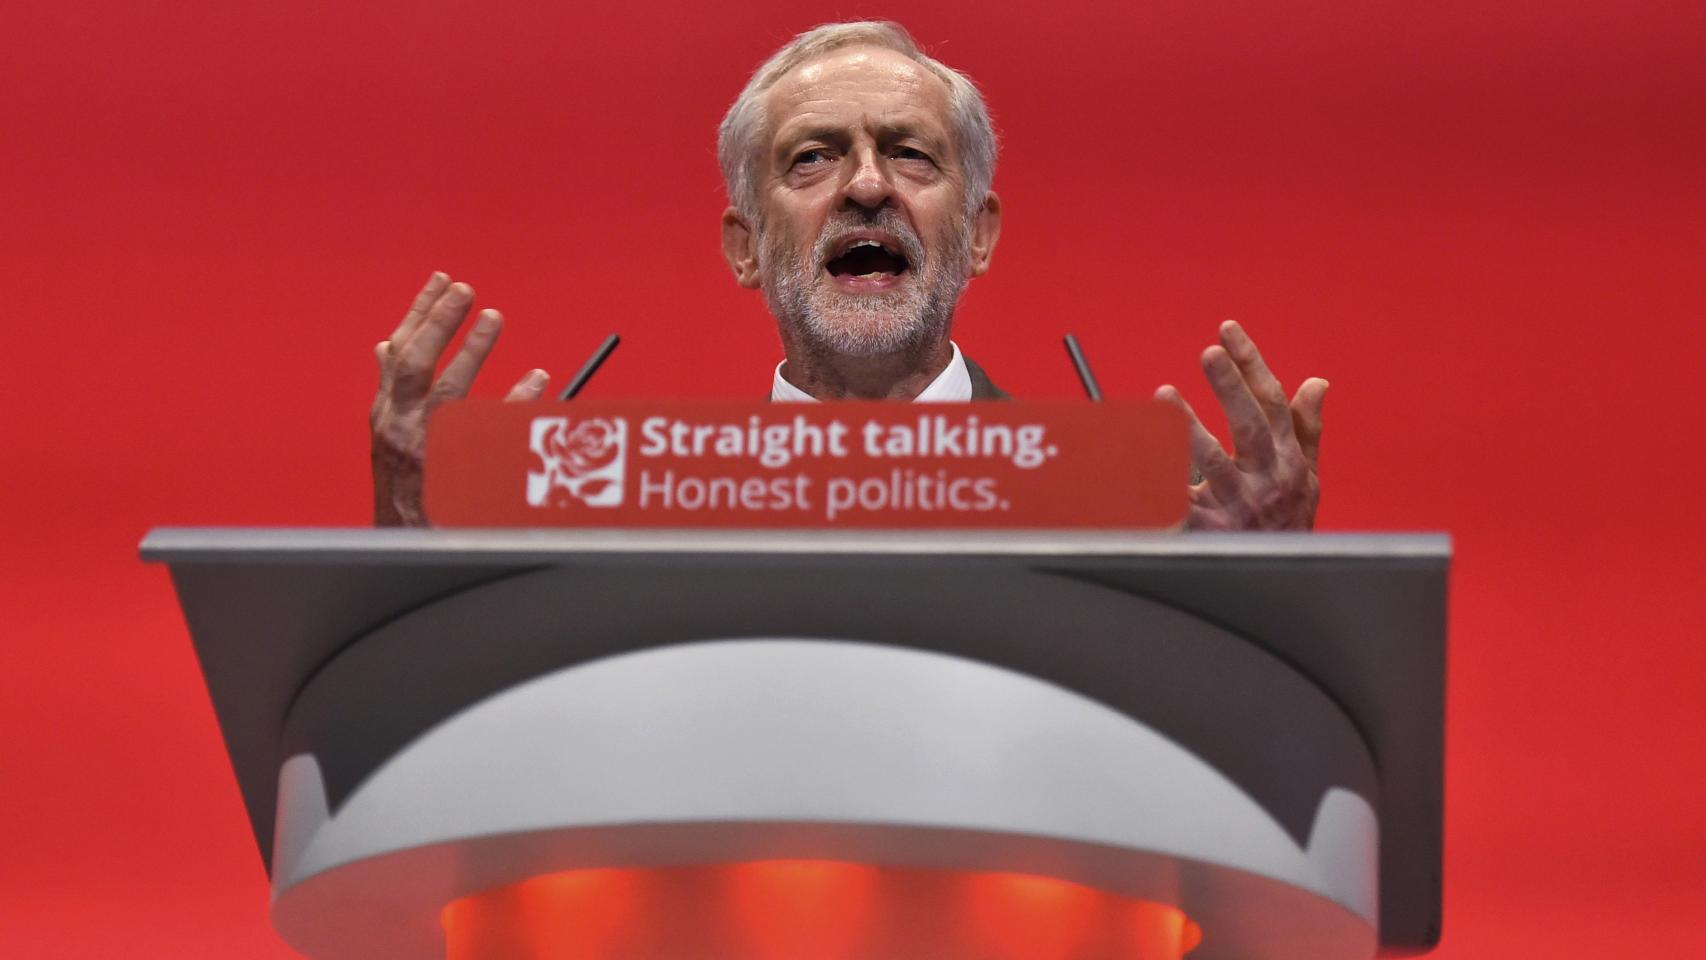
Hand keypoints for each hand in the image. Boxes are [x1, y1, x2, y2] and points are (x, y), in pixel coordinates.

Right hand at [370, 272, 550, 526]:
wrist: (409, 551)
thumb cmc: (408, 490)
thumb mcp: (390, 435)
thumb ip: (393, 391)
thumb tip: (387, 343)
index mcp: (385, 416)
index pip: (398, 354)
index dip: (419, 314)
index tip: (442, 281)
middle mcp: (398, 431)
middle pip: (414, 365)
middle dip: (438, 322)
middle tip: (466, 289)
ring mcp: (426, 455)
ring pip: (447, 393)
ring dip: (472, 351)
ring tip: (494, 317)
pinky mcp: (456, 477)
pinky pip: (491, 434)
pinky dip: (514, 403)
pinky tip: (538, 379)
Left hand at [1155, 321, 1325, 530]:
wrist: (1278, 583)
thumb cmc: (1287, 524)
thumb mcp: (1306, 477)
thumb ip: (1306, 429)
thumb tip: (1315, 381)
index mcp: (1290, 460)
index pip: (1272, 402)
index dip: (1251, 363)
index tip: (1227, 330)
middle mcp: (1269, 480)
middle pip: (1250, 426)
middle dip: (1231, 387)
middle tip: (1208, 352)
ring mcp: (1240, 507)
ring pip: (1213, 463)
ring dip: (1189, 428)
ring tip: (1164, 395)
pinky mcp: (1210, 531)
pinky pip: (1180, 502)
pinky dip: (1162, 481)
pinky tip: (1142, 454)